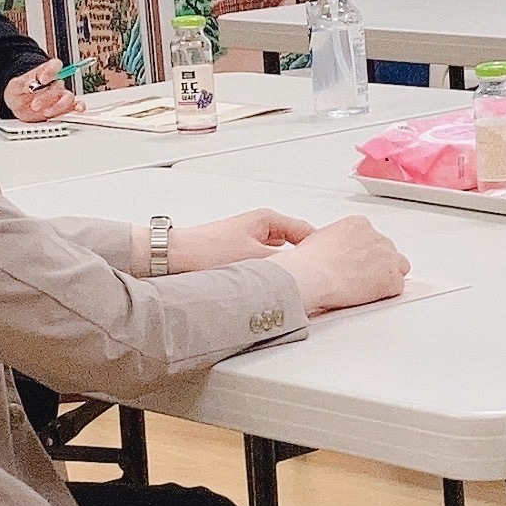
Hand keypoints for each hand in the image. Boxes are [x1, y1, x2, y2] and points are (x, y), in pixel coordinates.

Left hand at [5, 61, 81, 120]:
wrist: (18, 104)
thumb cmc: (19, 91)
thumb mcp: (14, 86)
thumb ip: (21, 83)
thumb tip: (30, 84)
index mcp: (45, 72)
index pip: (55, 65)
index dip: (51, 71)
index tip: (42, 80)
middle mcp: (55, 82)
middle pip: (59, 85)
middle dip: (47, 97)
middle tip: (35, 105)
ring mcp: (60, 95)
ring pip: (68, 97)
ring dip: (58, 106)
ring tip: (46, 113)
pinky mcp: (63, 107)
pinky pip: (75, 105)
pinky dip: (78, 107)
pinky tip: (77, 109)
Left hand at [168, 205, 315, 272]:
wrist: (177, 257)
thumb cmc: (208, 251)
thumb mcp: (257, 260)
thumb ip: (285, 267)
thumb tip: (305, 276)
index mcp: (268, 219)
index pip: (306, 232)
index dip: (319, 249)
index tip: (328, 265)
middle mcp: (260, 226)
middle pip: (294, 243)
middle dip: (303, 260)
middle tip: (312, 277)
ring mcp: (250, 239)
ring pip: (279, 255)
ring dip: (284, 268)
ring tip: (289, 283)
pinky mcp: (240, 252)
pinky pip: (266, 262)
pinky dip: (271, 272)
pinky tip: (269, 286)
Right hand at [269, 216, 408, 313]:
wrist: (312, 275)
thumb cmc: (309, 261)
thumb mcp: (320, 239)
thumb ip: (337, 242)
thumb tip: (334, 252)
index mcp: (359, 224)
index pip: (372, 237)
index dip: (366, 253)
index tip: (359, 263)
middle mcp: (376, 237)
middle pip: (387, 251)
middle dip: (378, 264)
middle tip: (363, 277)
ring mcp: (387, 257)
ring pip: (399, 266)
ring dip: (387, 276)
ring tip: (370, 288)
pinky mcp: (392, 278)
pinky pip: (398, 287)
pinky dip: (387, 293)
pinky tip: (372, 297)